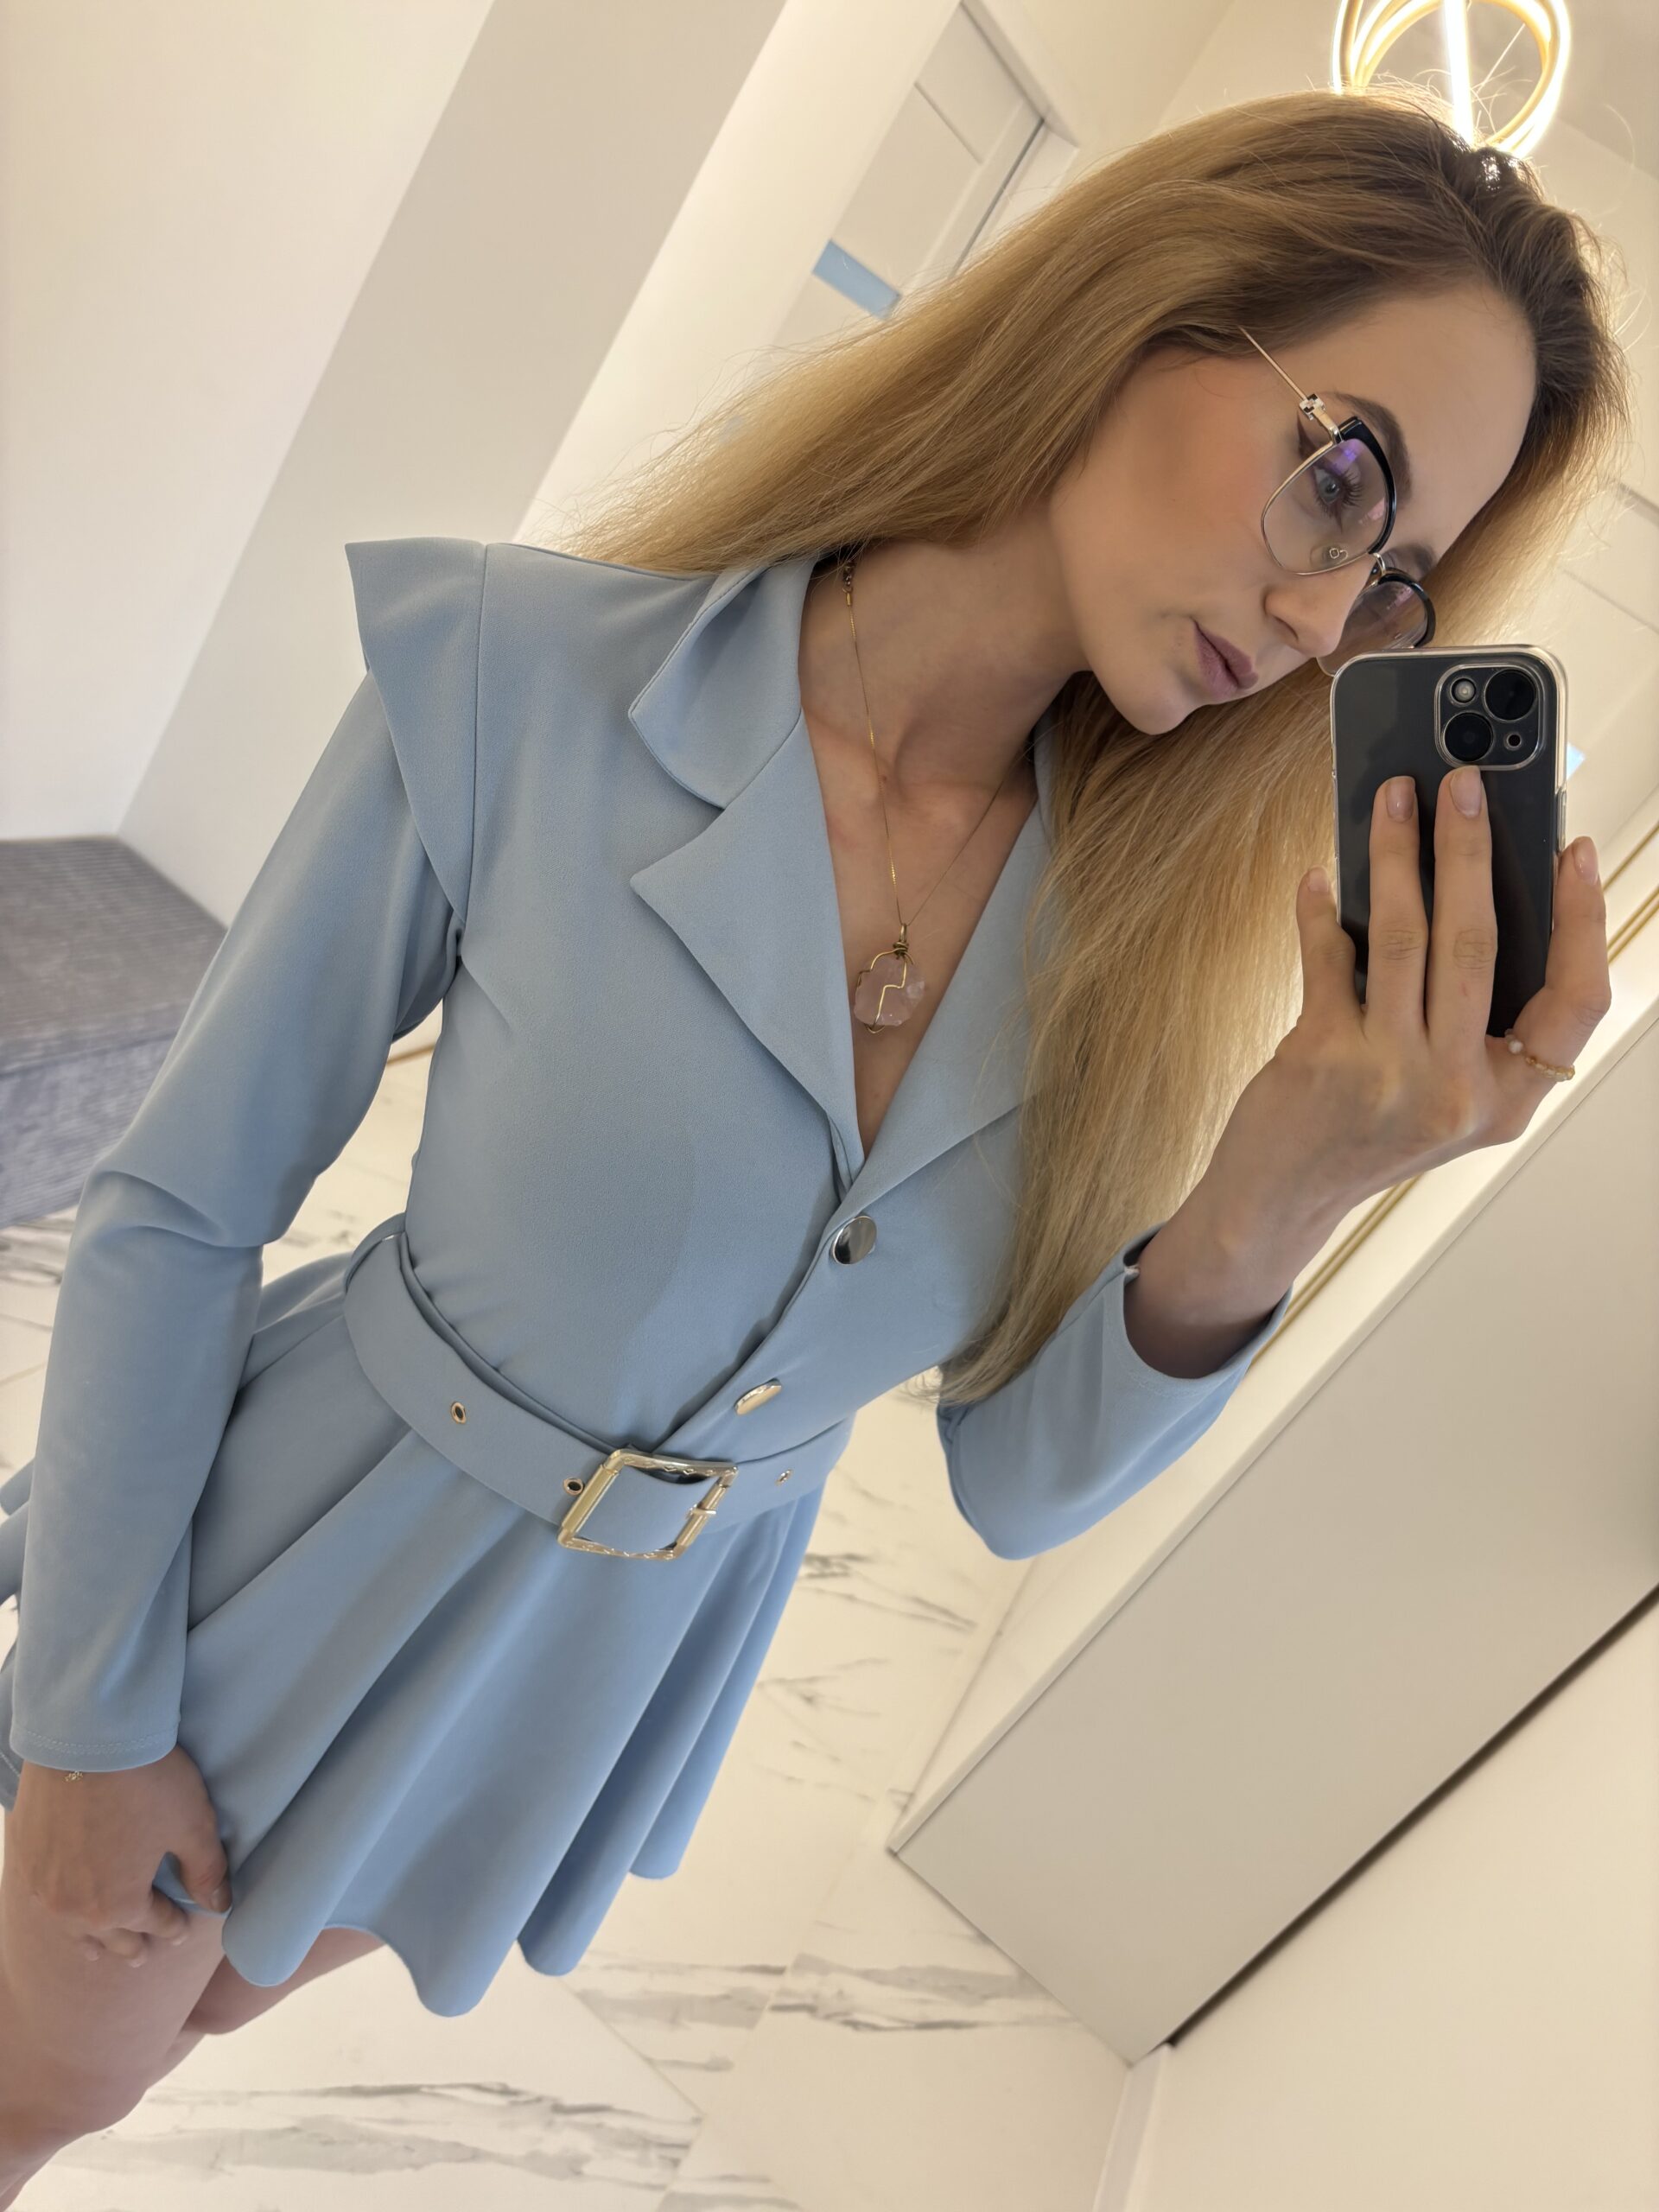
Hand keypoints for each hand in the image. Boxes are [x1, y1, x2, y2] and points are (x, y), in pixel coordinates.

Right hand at [12, 1744, 232, 1966]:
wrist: (86, 1738)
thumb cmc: (147, 1782)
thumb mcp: (191, 1824)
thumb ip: (205, 1869)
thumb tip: (219, 1904)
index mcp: (118, 1905)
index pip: (153, 1924)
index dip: (171, 1928)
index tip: (181, 1930)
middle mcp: (74, 1907)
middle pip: (107, 1936)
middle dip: (129, 1945)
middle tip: (140, 1955)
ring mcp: (43, 1886)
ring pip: (68, 1927)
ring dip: (88, 1938)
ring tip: (97, 1949)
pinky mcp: (23, 1857)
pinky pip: (42, 1898)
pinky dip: (59, 1909)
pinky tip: (63, 1906)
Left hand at [1204, 763, 1612, 1239]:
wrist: (1280, 1199)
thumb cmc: (1364, 1132)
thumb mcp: (1445, 1093)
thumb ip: (1471, 1019)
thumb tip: (1470, 891)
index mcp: (1507, 1098)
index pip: (1576, 1000)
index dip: (1583, 920)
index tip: (1574, 852)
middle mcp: (1457, 1090)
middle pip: (1481, 943)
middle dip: (1472, 850)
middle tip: (1465, 783)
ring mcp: (1390, 1075)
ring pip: (1406, 938)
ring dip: (1397, 855)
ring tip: (1392, 798)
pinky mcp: (1324, 1059)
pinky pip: (1330, 959)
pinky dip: (1322, 910)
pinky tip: (1320, 876)